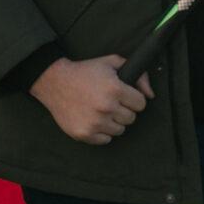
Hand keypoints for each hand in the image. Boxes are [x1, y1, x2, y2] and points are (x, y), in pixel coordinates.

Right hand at [31, 55, 154, 144]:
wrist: (52, 80)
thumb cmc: (84, 71)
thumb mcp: (111, 63)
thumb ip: (138, 74)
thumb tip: (151, 95)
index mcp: (115, 89)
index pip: (141, 104)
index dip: (131, 98)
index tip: (121, 95)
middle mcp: (106, 107)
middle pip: (131, 118)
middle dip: (122, 110)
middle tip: (107, 101)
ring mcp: (95, 122)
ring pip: (120, 130)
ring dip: (112, 121)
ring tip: (98, 110)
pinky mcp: (84, 133)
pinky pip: (105, 139)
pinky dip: (100, 132)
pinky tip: (90, 119)